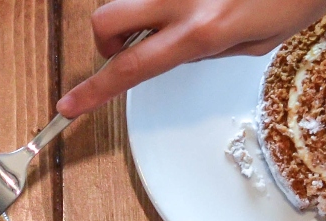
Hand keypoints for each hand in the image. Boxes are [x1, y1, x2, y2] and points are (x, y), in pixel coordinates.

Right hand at [56, 0, 325, 117]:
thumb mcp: (256, 41)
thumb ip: (208, 49)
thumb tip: (180, 49)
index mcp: (201, 30)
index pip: (131, 69)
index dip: (94, 92)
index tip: (69, 106)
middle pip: (107, 20)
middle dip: (108, 39)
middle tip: (131, 46)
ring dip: (144, 11)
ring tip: (182, 13)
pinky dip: (169, 2)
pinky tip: (204, 1)